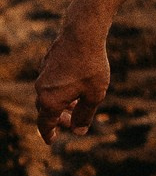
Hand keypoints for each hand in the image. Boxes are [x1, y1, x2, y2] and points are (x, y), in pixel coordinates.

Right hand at [36, 22, 111, 143]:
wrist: (83, 34)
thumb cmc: (90, 67)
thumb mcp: (94, 95)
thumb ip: (85, 115)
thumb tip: (79, 131)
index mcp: (49, 101)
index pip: (45, 124)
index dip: (49, 134)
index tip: (51, 141)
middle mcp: (41, 89)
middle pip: (47, 111)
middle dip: (60, 119)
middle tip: (73, 123)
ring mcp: (43, 75)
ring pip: (49, 96)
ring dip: (61, 104)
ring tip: (77, 105)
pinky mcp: (48, 63)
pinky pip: (51, 83)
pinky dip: (61, 90)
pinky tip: (75, 86)